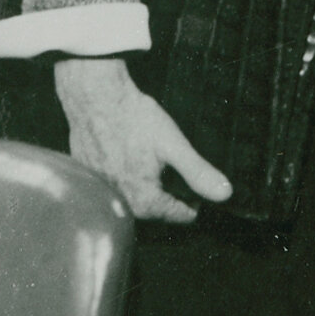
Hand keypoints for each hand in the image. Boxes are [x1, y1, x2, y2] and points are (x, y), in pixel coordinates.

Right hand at [55, 56, 231, 222]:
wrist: (94, 98)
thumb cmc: (133, 119)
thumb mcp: (174, 145)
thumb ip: (198, 173)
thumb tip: (225, 194)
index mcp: (144, 202)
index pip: (181, 216)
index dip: (195, 199)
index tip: (196, 180)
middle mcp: (121, 204)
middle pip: (158, 209)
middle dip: (170, 190)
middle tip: (173, 163)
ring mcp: (103, 191)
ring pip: (137, 197)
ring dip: (147, 183)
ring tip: (152, 156)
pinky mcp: (89, 177)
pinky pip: (115, 183)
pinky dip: (125, 173)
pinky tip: (129, 152)